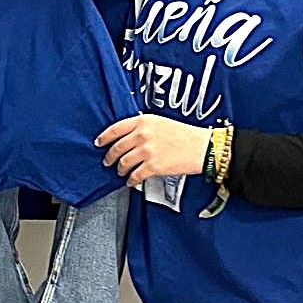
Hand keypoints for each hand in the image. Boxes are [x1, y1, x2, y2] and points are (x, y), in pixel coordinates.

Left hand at [95, 115, 210, 186]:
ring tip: (121, 172)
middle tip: (108, 161)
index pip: (114, 129)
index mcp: (143, 121)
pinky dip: (131, 180)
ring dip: (120, 169)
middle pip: (117, 147)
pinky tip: (131, 181)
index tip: (99, 143)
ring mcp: (147, 150)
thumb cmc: (186, 134)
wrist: (203, 147)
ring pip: (124, 162)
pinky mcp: (153, 166)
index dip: (103, 138)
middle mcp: (142, 135)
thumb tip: (129, 135)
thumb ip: (143, 126)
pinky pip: (135, 175)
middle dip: (110, 157)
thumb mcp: (161, 122)